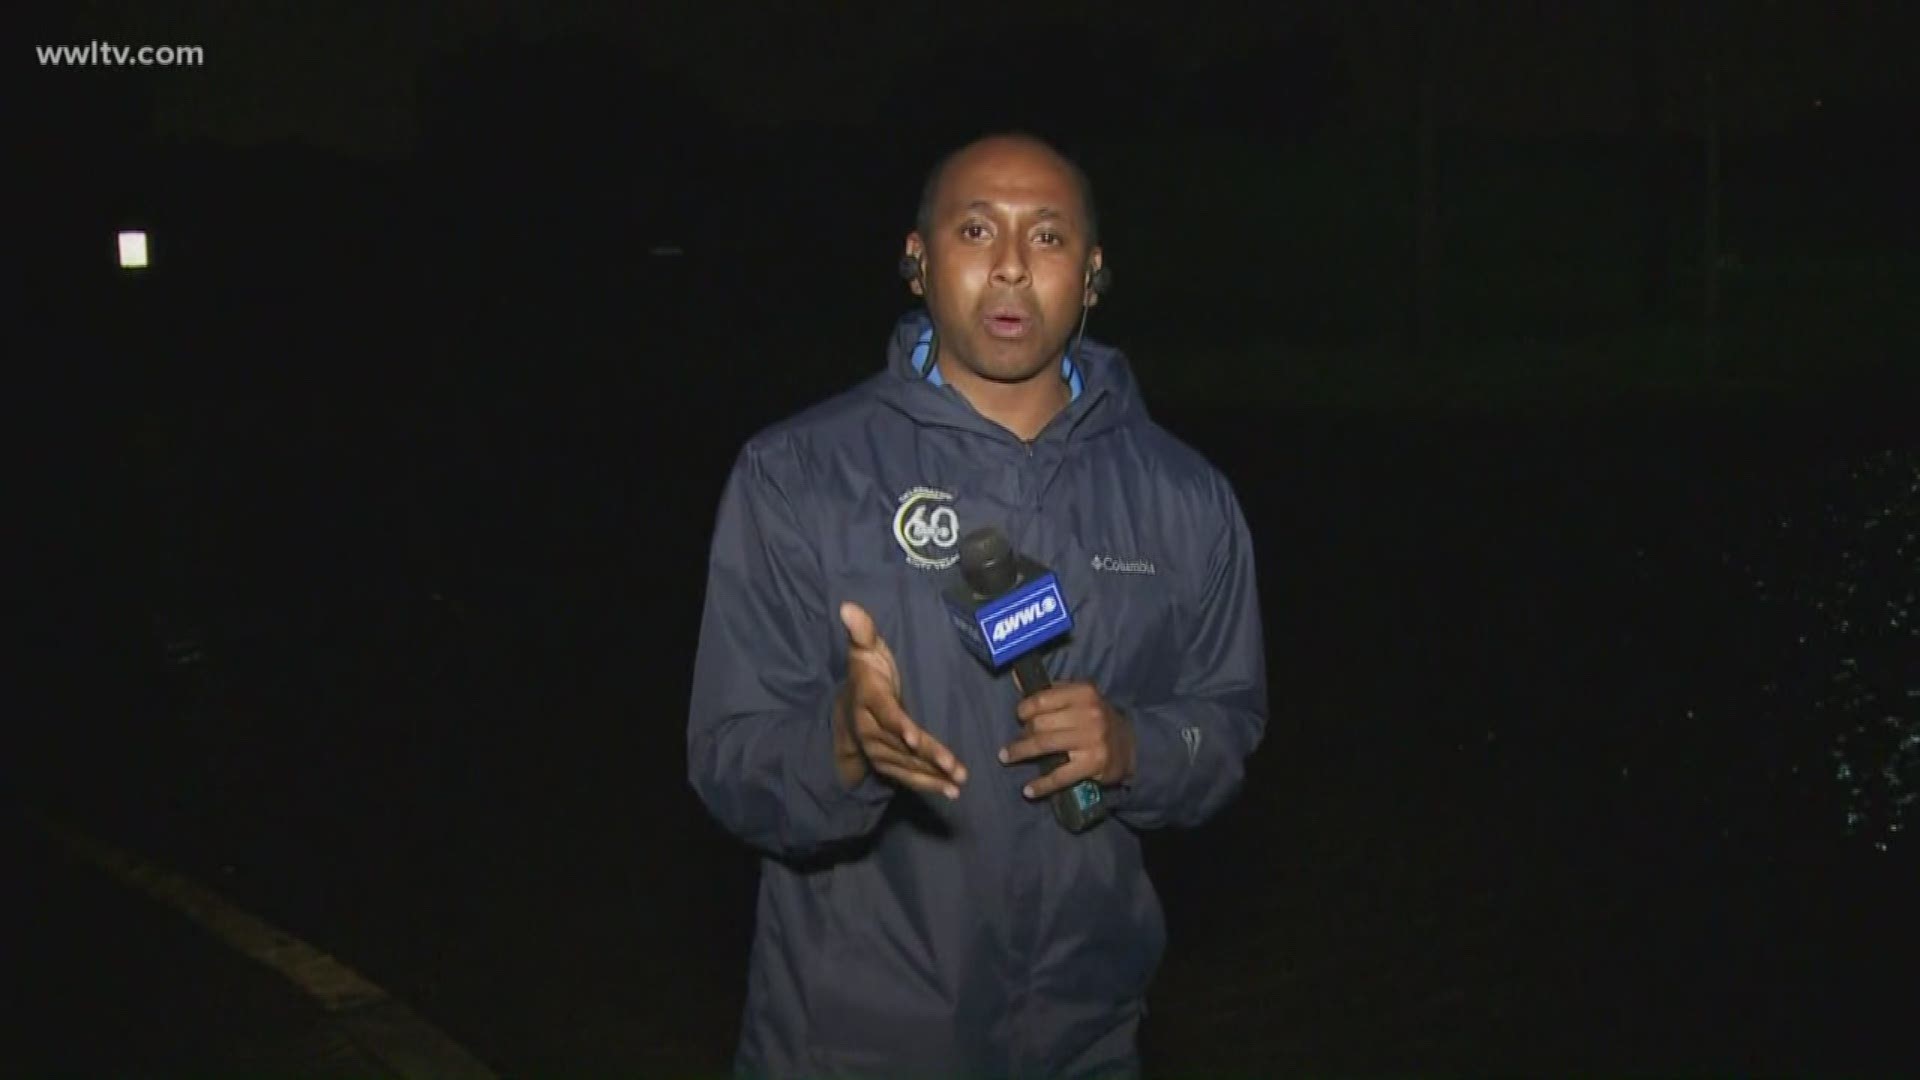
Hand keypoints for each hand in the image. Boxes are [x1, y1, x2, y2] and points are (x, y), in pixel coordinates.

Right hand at [834, 601, 967, 798]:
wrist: (848, 707)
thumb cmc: (866, 673)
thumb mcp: (864, 649)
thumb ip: (862, 631)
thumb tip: (848, 607)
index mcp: (870, 700)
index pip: (886, 714)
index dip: (900, 726)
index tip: (915, 738)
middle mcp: (872, 730)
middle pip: (902, 745)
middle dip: (928, 757)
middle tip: (954, 767)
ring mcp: (879, 750)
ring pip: (907, 765)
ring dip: (932, 775)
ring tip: (959, 781)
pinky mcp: (888, 763)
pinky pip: (908, 776)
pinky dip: (928, 784)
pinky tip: (951, 791)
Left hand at [998, 681, 1135, 800]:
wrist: (1131, 745)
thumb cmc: (1095, 718)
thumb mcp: (1079, 697)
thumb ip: (1050, 690)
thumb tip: (1016, 678)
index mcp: (1083, 692)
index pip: (1041, 700)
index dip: (1024, 709)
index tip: (1020, 717)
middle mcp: (1089, 713)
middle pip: (1040, 724)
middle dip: (1024, 733)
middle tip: (1018, 740)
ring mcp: (1092, 739)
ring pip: (1044, 745)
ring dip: (1020, 753)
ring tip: (1007, 757)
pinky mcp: (1093, 764)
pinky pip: (1059, 775)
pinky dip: (1041, 785)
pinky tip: (1028, 790)